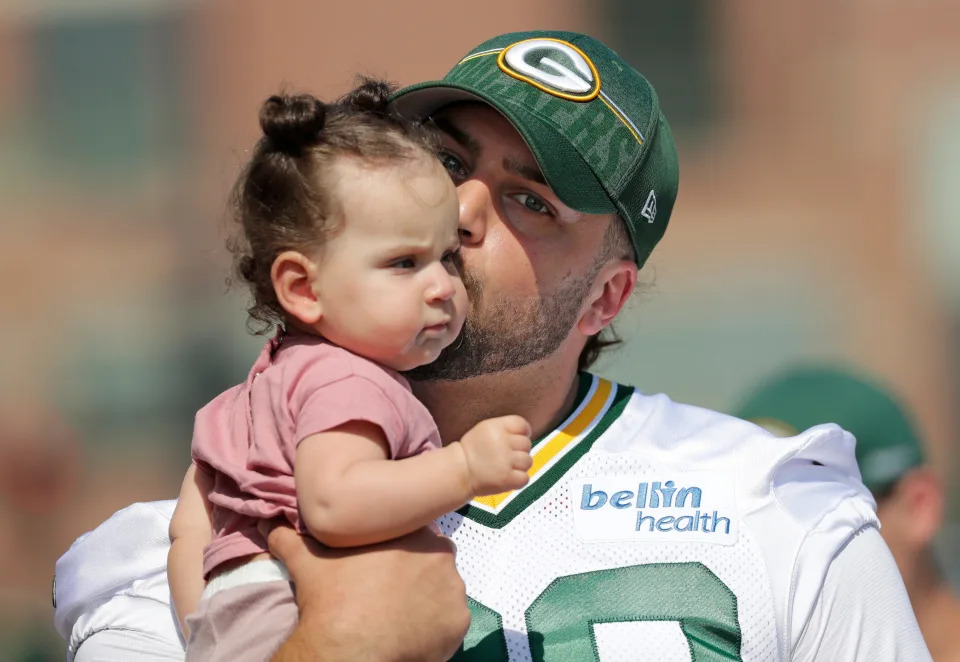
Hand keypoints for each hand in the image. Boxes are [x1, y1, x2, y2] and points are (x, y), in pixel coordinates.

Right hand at [263, 521, 468, 661]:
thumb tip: (268, 524)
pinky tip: (411, 631)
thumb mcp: (308, 561)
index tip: (380, 568)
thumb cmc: (331, 600)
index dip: (395, 550)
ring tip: (398, 614)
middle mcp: (441, 554)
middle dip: (415, 572)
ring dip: (427, 598)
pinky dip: (436, 626)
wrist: (348, 652)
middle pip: (432, 560)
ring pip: (443, 589)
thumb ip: (291, 537)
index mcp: (411, 531)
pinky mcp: (459, 623)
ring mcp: (454, 590)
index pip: (411, 533)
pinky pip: (450, 621)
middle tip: (386, 592)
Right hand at [457, 415, 531, 495]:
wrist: (459, 471)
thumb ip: (505, 428)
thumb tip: (527, 435)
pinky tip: (507, 477)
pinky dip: (518, 480)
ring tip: (506, 467)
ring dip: (519, 466)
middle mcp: (502, 442)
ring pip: (528, 461)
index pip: (522, 425)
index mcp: (497, 427)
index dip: (523, 433)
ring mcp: (505, 461)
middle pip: (526, 444)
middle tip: (505, 457)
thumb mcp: (485, 429)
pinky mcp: (506, 479)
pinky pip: (525, 478)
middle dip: (519, 451)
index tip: (515, 441)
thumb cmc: (473, 450)